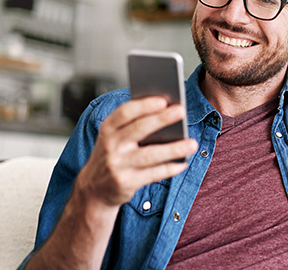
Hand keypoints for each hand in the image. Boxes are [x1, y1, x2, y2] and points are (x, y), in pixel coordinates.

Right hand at [75, 96, 197, 206]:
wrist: (94, 189)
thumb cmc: (114, 154)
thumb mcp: (115, 137)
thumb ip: (134, 124)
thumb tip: (166, 111)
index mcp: (107, 128)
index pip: (125, 112)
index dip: (144, 105)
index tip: (163, 100)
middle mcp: (110, 145)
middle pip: (139, 129)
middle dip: (161, 119)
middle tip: (182, 111)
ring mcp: (117, 165)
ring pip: (150, 155)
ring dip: (173, 149)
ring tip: (192, 144)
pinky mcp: (126, 183)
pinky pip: (153, 174)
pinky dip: (170, 168)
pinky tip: (183, 163)